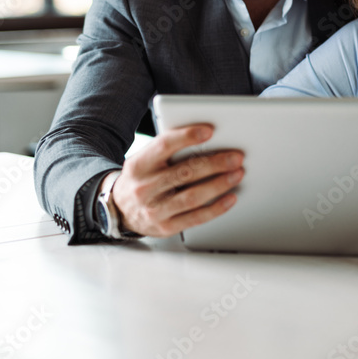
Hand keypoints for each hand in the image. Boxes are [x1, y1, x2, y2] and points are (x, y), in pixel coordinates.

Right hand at [111, 124, 244, 236]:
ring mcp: (154, 210)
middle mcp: (144, 188)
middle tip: (236, 157)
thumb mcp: (145, 160)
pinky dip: (216, 208)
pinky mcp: (165, 227)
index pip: (164, 145)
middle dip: (214, 164)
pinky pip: (195, 218)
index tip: (209, 131)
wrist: (120, 210)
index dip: (187, 137)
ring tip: (237, 174)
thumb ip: (168, 150)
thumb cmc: (142, 179)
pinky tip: (230, 198)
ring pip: (192, 196)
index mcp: (139, 165)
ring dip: (219, 185)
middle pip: (184, 173)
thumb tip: (207, 139)